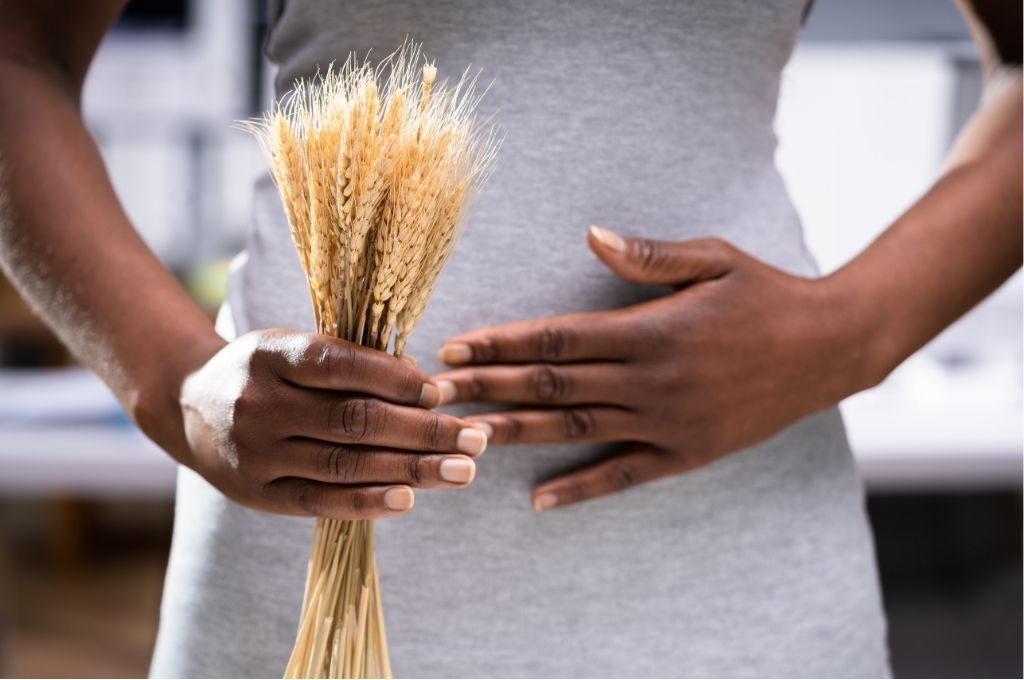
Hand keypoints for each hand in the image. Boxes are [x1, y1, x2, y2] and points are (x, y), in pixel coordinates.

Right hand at [177, 328, 487, 518]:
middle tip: (476, 439)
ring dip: (411, 469)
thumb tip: (422, 383)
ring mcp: (255, 453)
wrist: (188, 407)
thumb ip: (348, 362)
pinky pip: (320, 500)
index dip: (394, 379)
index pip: (340, 365)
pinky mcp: (258, 493)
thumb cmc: (264, 372)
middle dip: (423, 431)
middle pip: (353, 420)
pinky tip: (409, 498)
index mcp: (270, 354)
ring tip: (462, 471)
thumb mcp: (292, 348)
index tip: (440, 391)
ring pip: (344, 463)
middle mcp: (259, 404)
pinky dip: (367, 501)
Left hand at [434, 227, 876, 510]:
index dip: (502, 343)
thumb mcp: (714, 259)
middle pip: (551, 387)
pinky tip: (538, 498)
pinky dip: (580, 488)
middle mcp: (651, 382)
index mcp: (651, 330)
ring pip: (575, 431)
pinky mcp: (686, 453)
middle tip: (432, 394)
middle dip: (486, 388)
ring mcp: (667, 424)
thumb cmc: (767, 294)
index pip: (557, 339)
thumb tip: (591, 235)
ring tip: (463, 438)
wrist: (830, 347)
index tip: (455, 345)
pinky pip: (623, 476)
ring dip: (515, 434)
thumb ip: (649, 256)